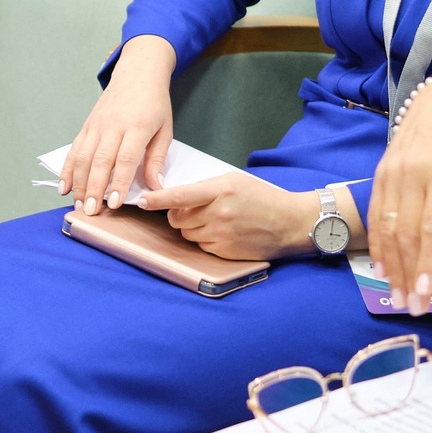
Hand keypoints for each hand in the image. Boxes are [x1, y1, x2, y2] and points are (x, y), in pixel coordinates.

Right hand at [60, 33, 176, 210]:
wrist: (138, 72)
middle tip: (90, 211)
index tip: (114, 203)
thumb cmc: (155, 103)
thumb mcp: (165, 129)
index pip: (126, 158)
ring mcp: (97, 124)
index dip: (118, 182)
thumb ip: (157, 159)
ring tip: (77, 204)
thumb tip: (156, 187)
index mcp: (137, 126)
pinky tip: (63, 186)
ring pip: (83, 156)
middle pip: (100, 160)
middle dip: (93, 188)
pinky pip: (74, 149)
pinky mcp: (87, 125)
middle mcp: (113, 125)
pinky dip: (67, 169)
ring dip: (78, 182)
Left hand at [138, 174, 322, 259]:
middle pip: (178, 218)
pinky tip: (223, 232)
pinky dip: (205, 239)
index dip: (157, 199)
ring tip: (215, 220)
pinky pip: (200, 246)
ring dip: (192, 228)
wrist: (289, 223)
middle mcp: (219, 213)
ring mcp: (221, 234)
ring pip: (187, 233)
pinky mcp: (224, 251)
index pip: (180, 196)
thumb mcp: (234, 181)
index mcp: (221, 190)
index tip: (141, 201)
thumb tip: (178, 198)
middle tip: (196, 210)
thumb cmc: (262, 198)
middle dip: (179, 214)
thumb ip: (206, 188)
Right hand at [367, 77, 431, 315]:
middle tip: (411, 307)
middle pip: (406, 232)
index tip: (425, 293)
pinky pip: (375, 213)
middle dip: (407, 273)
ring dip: (390, 266)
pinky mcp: (380, 172)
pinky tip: (381, 267)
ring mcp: (392, 172)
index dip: (428, 262)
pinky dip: (377, 243)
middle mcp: (413, 173)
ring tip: (395, 296)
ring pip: (387, 227)